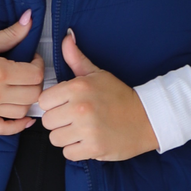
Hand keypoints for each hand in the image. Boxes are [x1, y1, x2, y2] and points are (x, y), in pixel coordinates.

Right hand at [0, 12, 42, 134]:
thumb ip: (8, 34)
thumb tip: (29, 20)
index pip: (34, 74)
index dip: (38, 63)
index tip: (31, 57)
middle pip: (32, 94)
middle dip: (36, 81)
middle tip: (28, 70)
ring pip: (22, 112)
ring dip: (28, 100)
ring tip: (21, 87)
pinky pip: (2, 129)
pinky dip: (17, 126)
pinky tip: (24, 118)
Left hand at [38, 31, 158, 160]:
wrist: (147, 118)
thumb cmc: (118, 96)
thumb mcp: (97, 74)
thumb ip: (76, 59)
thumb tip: (66, 37)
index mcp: (78, 87)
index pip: (44, 101)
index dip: (53, 105)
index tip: (65, 106)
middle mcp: (81, 107)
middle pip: (48, 122)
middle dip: (59, 122)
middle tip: (75, 120)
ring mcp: (87, 129)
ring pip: (55, 139)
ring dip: (66, 138)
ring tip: (81, 131)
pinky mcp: (94, 147)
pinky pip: (68, 153)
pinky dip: (76, 150)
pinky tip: (87, 141)